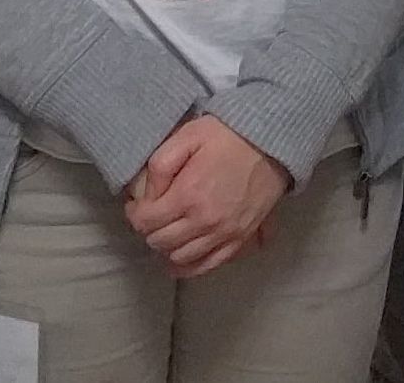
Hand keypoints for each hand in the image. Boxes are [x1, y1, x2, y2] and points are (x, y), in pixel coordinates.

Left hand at [124, 116, 286, 279]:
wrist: (269, 142)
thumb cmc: (226, 136)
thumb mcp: (185, 137)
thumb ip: (160, 168)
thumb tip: (145, 196)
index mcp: (187, 195)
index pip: (146, 222)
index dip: (134, 214)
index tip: (135, 205)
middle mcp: (204, 221)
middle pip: (160, 243)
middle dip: (149, 231)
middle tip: (150, 217)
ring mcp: (224, 234)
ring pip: (181, 258)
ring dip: (167, 249)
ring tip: (166, 233)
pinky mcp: (241, 239)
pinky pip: (210, 265)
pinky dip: (191, 267)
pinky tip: (182, 259)